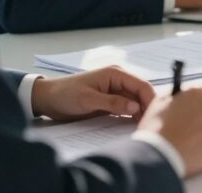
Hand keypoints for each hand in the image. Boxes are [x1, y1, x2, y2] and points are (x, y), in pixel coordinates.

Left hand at [31, 66, 155, 121]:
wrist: (47, 99)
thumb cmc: (65, 95)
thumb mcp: (88, 99)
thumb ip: (113, 103)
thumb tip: (136, 107)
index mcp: (116, 74)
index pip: (142, 85)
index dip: (151, 100)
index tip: (155, 116)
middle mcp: (119, 80)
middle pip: (142, 94)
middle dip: (148, 107)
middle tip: (151, 125)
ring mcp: (116, 91)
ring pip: (136, 102)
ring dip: (141, 113)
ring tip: (144, 127)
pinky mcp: (111, 101)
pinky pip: (127, 108)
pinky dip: (131, 116)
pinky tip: (134, 126)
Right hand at [136, 88, 201, 176]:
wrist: (161, 156)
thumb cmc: (156, 129)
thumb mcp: (158, 104)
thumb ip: (174, 97)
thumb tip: (180, 97)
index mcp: (197, 94)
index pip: (201, 93)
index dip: (193, 103)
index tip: (188, 111)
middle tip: (188, 129)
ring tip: (189, 143)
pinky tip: (194, 152)